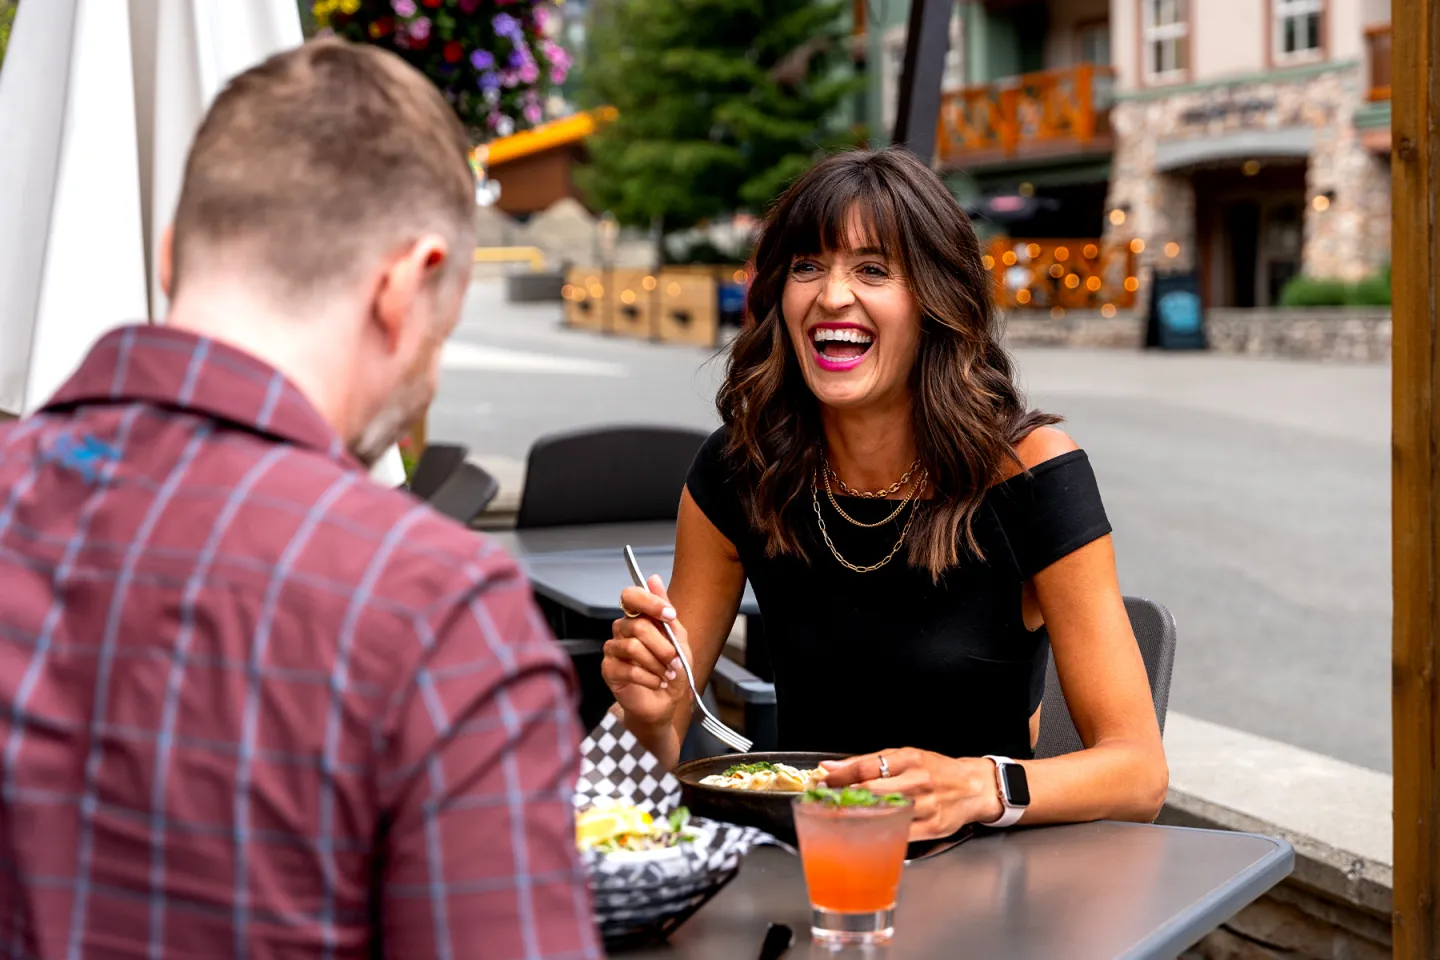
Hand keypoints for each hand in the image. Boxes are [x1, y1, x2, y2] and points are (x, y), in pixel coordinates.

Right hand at [601, 575, 692, 728]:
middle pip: (637, 626)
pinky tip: (657, 683)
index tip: (669, 615)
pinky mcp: (608, 670)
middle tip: (675, 661)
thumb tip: (654, 579)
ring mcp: (612, 650)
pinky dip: (649, 678)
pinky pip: (628, 669)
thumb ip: (666, 610)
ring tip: (667, 675)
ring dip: (657, 664)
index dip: (649, 602)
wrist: (665, 703)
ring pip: (633, 647)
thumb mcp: (679, 639)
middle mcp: (621, 630)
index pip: (631, 596)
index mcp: (638, 618)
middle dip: (663, 646)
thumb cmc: (671, 670)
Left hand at [819, 748, 1005, 840]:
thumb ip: (868, 763)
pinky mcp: (932, 828)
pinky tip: (868, 832)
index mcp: (910, 759)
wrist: (973, 787)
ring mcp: (927, 806)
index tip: (822, 782)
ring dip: (861, 817)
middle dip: (845, 798)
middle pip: (874, 791)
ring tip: (843, 817)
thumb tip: (829, 767)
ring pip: (886, 814)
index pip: (868, 767)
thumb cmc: (935, 770)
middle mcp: (919, 781)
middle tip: (826, 802)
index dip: (841, 776)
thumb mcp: (905, 757)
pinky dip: (881, 834)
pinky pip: (900, 834)